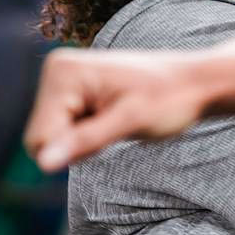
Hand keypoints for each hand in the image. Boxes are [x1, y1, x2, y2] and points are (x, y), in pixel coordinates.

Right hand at [23, 47, 210, 170]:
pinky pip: (65, 129)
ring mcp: (63, 80)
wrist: (195, 83)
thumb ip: (84, 141)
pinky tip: (114, 118)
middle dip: (77, 146)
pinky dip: (88, 134)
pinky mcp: (72, 90)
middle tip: (117, 128)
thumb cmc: (170, 100)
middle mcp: (56, 71)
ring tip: (117, 121)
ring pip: (52, 138)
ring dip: (83, 141)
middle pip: (40, 139)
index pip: (39, 139)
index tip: (112, 130)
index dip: (75, 149)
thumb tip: (43, 164)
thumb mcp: (129, 122)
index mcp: (63, 73)